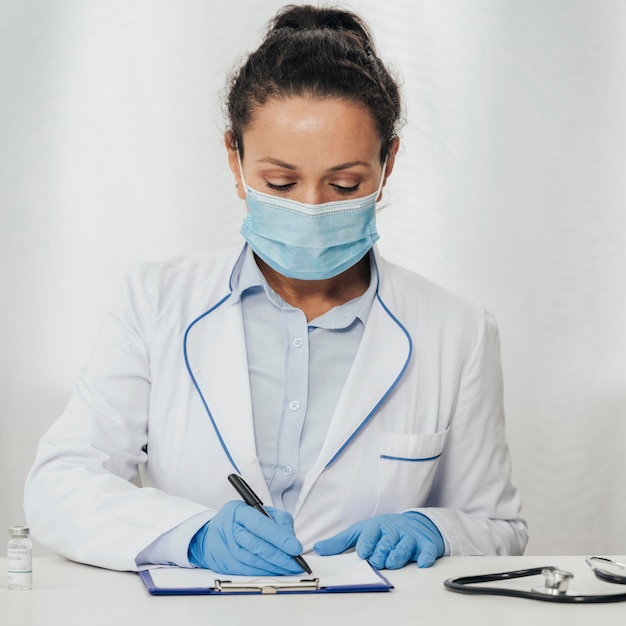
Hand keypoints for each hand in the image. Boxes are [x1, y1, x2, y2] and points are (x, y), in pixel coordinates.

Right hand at [188, 500, 304, 574]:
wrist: (211, 534)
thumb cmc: (238, 520)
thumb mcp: (256, 510)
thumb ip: (275, 520)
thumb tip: (291, 538)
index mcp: (239, 511)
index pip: (262, 525)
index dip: (280, 538)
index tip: (296, 547)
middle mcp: (231, 529)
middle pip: (258, 545)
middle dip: (281, 556)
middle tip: (296, 562)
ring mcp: (226, 548)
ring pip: (254, 561)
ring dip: (274, 567)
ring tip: (289, 567)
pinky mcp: (226, 564)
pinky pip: (249, 571)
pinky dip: (264, 572)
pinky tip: (275, 571)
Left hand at [313, 512, 443, 568]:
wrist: (414, 524)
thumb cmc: (383, 531)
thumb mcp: (360, 532)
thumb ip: (340, 542)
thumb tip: (317, 549)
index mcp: (376, 527)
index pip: (370, 535)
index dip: (367, 544)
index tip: (363, 553)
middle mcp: (393, 531)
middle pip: (386, 543)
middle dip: (382, 553)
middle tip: (378, 560)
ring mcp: (410, 538)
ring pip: (404, 547)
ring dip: (399, 555)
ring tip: (393, 562)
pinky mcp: (425, 544)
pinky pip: (427, 551)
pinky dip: (426, 556)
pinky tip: (423, 562)